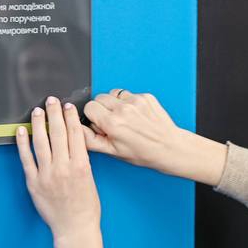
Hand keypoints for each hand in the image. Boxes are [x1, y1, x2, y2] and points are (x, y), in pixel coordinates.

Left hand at [16, 96, 104, 247]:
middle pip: (58, 134)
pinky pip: (26, 159)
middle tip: (51, 100)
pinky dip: (23, 144)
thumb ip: (81, 161)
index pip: (75, 135)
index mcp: (81, 166)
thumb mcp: (91, 180)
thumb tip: (72, 143)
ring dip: (39, 124)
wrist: (75, 228)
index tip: (67, 106)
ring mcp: (47, 175)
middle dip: (54, 114)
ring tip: (37, 111)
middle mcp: (64, 168)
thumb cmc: (86, 208)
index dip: (70, 118)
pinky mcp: (34, 183)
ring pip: (41, 143)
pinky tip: (22, 131)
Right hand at [83, 89, 227, 184]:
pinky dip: (129, 103)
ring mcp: (136, 101)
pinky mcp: (146, 97)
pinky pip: (128, 94)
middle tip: (113, 124)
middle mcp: (123, 109)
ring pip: (113, 94)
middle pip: (99, 98)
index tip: (101, 125)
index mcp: (113, 123)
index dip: (93, 117)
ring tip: (125, 119)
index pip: (89, 107)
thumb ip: (90, 140)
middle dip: (102, 109)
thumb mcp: (113, 152)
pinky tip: (137, 116)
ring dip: (115, 104)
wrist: (170, 148)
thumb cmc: (144, 153)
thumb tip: (77, 130)